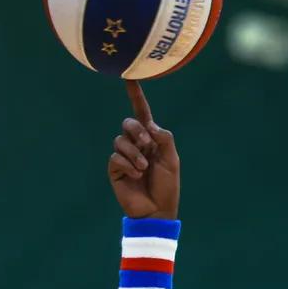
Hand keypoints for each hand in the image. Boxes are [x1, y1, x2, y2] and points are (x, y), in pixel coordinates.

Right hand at [109, 81, 179, 219]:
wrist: (157, 210)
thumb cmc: (167, 186)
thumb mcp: (172, 160)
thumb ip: (164, 138)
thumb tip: (150, 125)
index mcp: (152, 140)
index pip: (142, 113)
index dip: (136, 96)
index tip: (129, 78)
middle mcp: (136, 144)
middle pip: (128, 123)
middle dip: (137, 131)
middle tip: (148, 145)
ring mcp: (124, 156)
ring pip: (120, 140)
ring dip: (135, 154)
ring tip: (144, 169)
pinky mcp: (115, 169)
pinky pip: (116, 156)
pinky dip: (128, 165)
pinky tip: (136, 176)